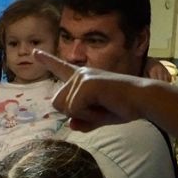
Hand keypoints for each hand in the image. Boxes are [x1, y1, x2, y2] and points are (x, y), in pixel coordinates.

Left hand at [36, 51, 150, 130]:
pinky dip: (89, 115)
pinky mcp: (86, 83)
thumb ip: (83, 121)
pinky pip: (75, 109)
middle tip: (99, 108)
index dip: (47, 61)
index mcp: (83, 78)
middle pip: (57, 103)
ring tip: (103, 105)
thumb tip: (71, 124)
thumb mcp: (99, 117)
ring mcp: (82, 77)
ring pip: (64, 107)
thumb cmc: (124, 107)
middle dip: (75, 113)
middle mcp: (80, 74)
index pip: (60, 69)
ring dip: (83, 114)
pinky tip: (105, 105)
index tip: (34, 53)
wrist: (142, 101)